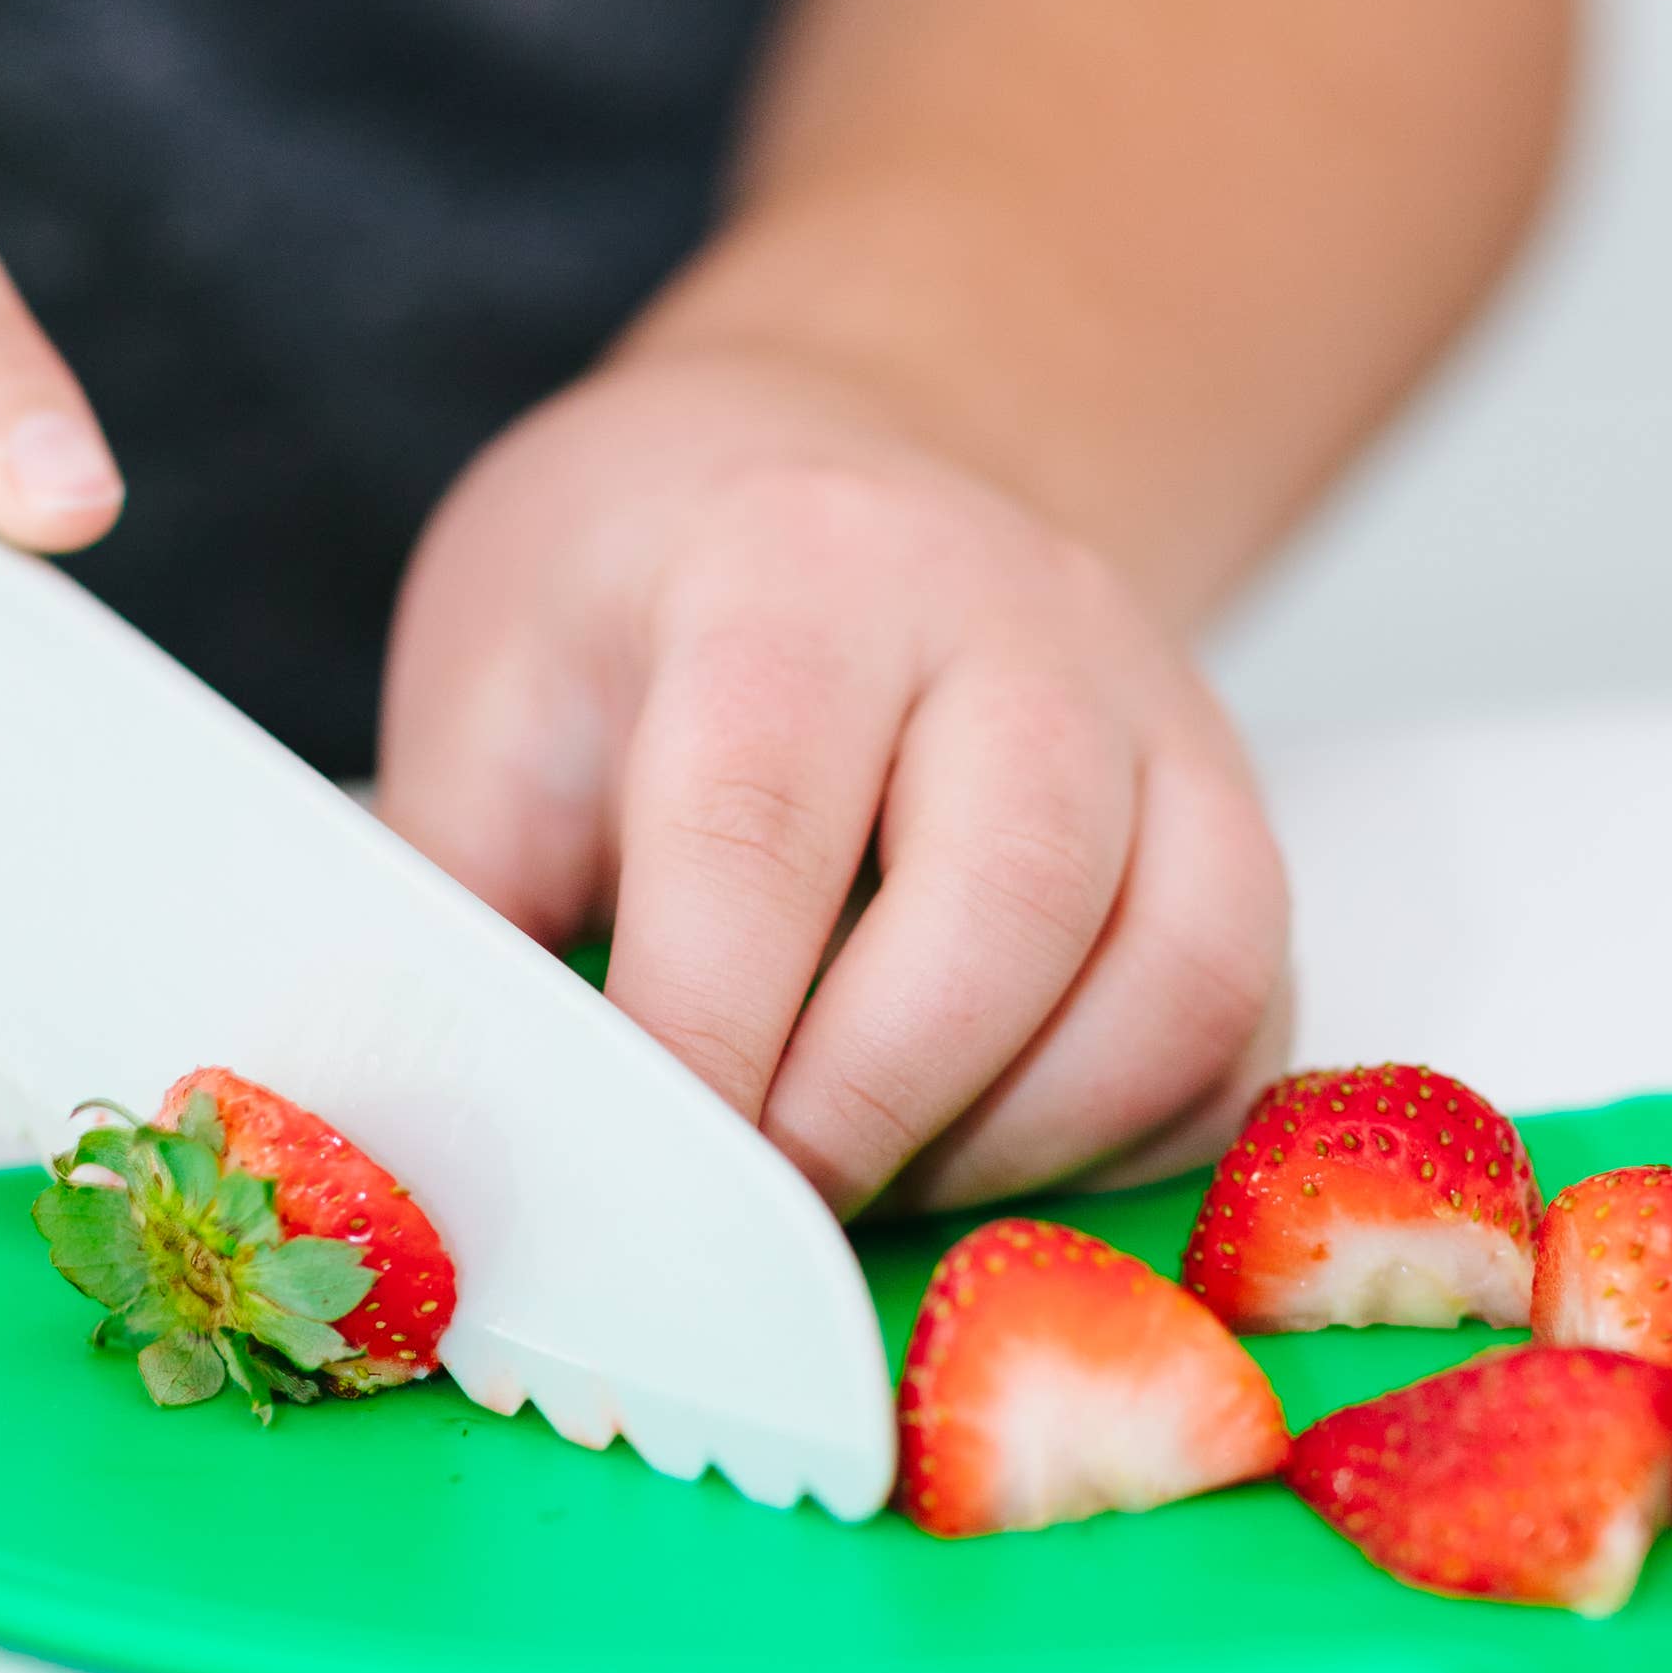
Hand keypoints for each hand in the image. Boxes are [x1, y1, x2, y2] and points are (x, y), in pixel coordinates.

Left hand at [378, 341, 1289, 1211]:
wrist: (823, 461)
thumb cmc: (636, 602)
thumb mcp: (490, 694)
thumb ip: (458, 906)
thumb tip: (431, 1139)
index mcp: (786, 567)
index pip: (756, 828)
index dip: (699, 1046)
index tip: (637, 1184)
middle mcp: (1011, 616)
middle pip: (1006, 903)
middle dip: (863, 1115)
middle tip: (750, 1211)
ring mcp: (1154, 709)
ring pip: (1179, 971)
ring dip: (1015, 1144)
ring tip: (868, 1181)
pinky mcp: (1232, 812)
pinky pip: (1240, 1020)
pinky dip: (1123, 1134)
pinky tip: (984, 1149)